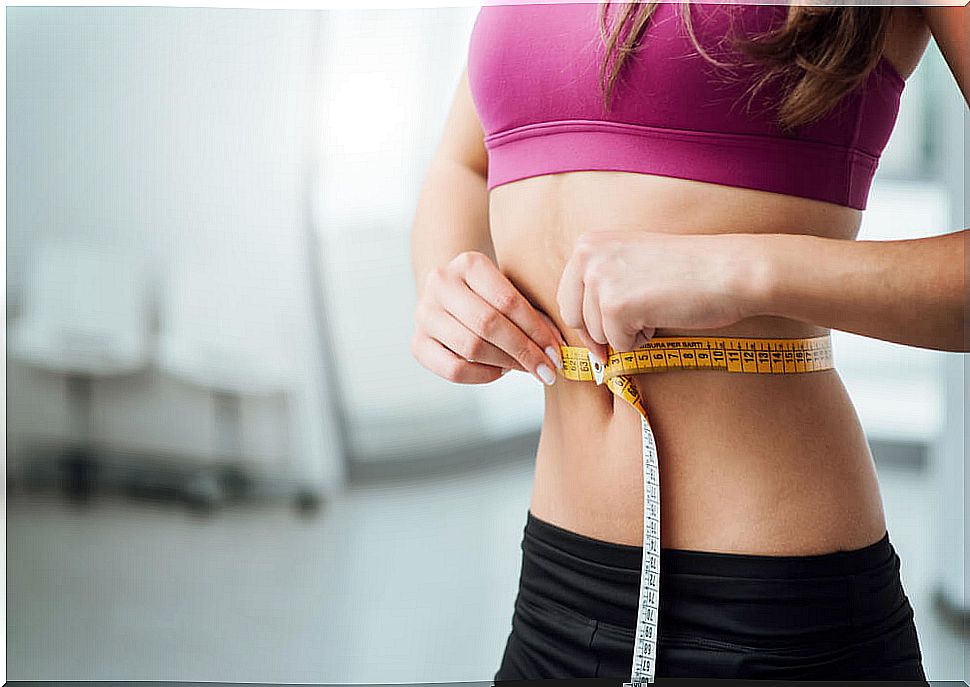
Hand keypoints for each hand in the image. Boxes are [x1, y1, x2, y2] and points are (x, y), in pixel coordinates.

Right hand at [412, 250, 565, 384]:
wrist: (449, 296)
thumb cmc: (490, 296)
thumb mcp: (510, 292)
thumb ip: (533, 314)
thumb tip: (557, 350)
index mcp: (468, 263)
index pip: (507, 300)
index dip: (536, 330)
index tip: (557, 352)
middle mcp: (441, 283)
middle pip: (488, 324)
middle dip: (524, 351)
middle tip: (548, 369)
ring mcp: (424, 313)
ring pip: (471, 348)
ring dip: (507, 364)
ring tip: (528, 369)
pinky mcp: (418, 343)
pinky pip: (454, 369)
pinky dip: (483, 375)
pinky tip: (501, 371)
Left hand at [556, 231, 760, 358]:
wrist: (728, 270)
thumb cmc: (687, 269)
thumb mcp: (630, 261)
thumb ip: (601, 281)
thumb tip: (579, 326)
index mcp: (588, 243)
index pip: (567, 296)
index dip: (584, 322)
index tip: (599, 338)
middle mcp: (587, 256)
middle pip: (574, 318)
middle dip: (600, 334)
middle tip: (629, 335)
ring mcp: (599, 280)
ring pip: (598, 334)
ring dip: (626, 334)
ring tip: (656, 311)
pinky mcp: (615, 306)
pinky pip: (619, 344)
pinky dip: (640, 342)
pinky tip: (661, 318)